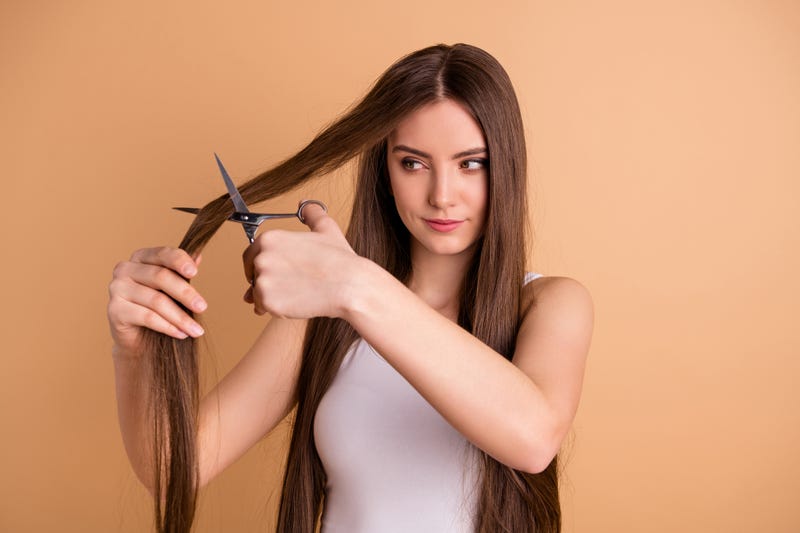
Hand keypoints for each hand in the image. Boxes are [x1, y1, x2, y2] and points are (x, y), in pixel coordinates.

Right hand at [107, 247, 206, 357]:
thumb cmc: (158, 307)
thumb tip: (198, 256)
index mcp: (141, 257)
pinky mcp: (114, 310)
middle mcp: (125, 269)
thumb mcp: (173, 288)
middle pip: (160, 277)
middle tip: (202, 308)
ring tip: (196, 330)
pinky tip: (181, 334)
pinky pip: (147, 317)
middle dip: (185, 294)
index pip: (162, 254)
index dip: (179, 261)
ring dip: (180, 317)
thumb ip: (182, 272)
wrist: (137, 337)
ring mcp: (117, 288)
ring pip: (156, 300)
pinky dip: (168, 326)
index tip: (195, 273)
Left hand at [242, 202, 360, 318]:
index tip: (273, 272)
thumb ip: (311, 214)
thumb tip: (306, 206)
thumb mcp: (326, 228)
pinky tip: (295, 304)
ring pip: (257, 293)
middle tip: (288, 285)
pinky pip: (263, 308)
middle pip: (253, 275)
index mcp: (270, 239)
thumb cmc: (339, 259)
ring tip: (295, 294)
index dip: (260, 265)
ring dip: (271, 297)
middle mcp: (261, 258)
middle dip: (266, 281)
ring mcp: (263, 280)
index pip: (250, 255)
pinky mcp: (268, 301)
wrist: (349, 285)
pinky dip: (275, 309)